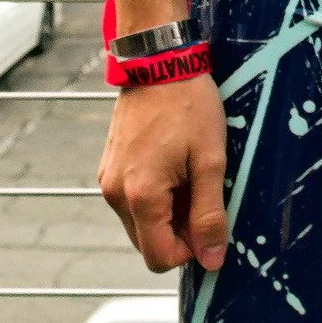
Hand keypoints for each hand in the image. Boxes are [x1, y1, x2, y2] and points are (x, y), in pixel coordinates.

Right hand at [98, 75, 228, 272]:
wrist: (159, 63)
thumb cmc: (189, 106)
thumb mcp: (210, 160)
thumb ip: (209, 214)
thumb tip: (212, 259)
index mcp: (140, 197)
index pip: (159, 258)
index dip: (191, 250)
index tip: (211, 222)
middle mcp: (115, 194)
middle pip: (148, 242)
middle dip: (179, 230)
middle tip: (204, 191)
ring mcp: (109, 180)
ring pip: (141, 221)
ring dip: (168, 211)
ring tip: (191, 172)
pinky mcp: (110, 167)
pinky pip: (133, 199)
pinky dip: (156, 194)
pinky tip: (176, 162)